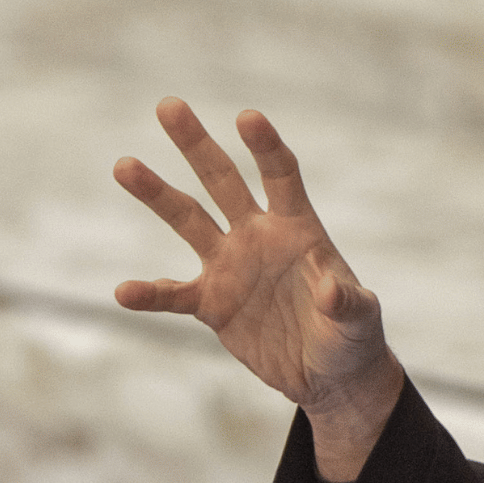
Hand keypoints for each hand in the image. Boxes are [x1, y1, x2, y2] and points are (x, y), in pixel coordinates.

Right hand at [114, 98, 402, 479]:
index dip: (266, 148)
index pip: (281, 176)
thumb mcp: (359, 320)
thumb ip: (346, 302)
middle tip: (168, 105)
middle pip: (223, 181)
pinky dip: (149, 294)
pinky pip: (173, 294)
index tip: (247, 117)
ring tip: (124, 165)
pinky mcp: (213, 304)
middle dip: (197, 145)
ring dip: (157, 194)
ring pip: (188, 220)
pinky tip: (123, 291)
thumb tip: (330, 289)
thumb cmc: (353, 339)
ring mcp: (231, 267)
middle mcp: (259, 238)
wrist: (330, 377)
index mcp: (299, 230)